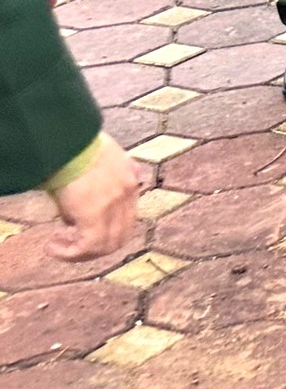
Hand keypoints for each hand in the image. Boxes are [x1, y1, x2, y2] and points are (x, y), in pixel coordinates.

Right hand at [45, 136, 143, 261]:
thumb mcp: (90, 160)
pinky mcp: (96, 214)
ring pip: (108, 245)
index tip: (81, 228)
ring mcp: (115, 204)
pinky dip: (70, 253)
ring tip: (58, 245)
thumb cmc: (72, 142)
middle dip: (97, 245)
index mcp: (130, 175)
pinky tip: (52, 247)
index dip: (107, 228)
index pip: (128, 214)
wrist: (68, 136)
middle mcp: (128, 191)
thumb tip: (73, 209)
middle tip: (71, 243)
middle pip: (122, 233)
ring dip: (82, 252)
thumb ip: (91, 183)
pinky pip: (89, 246)